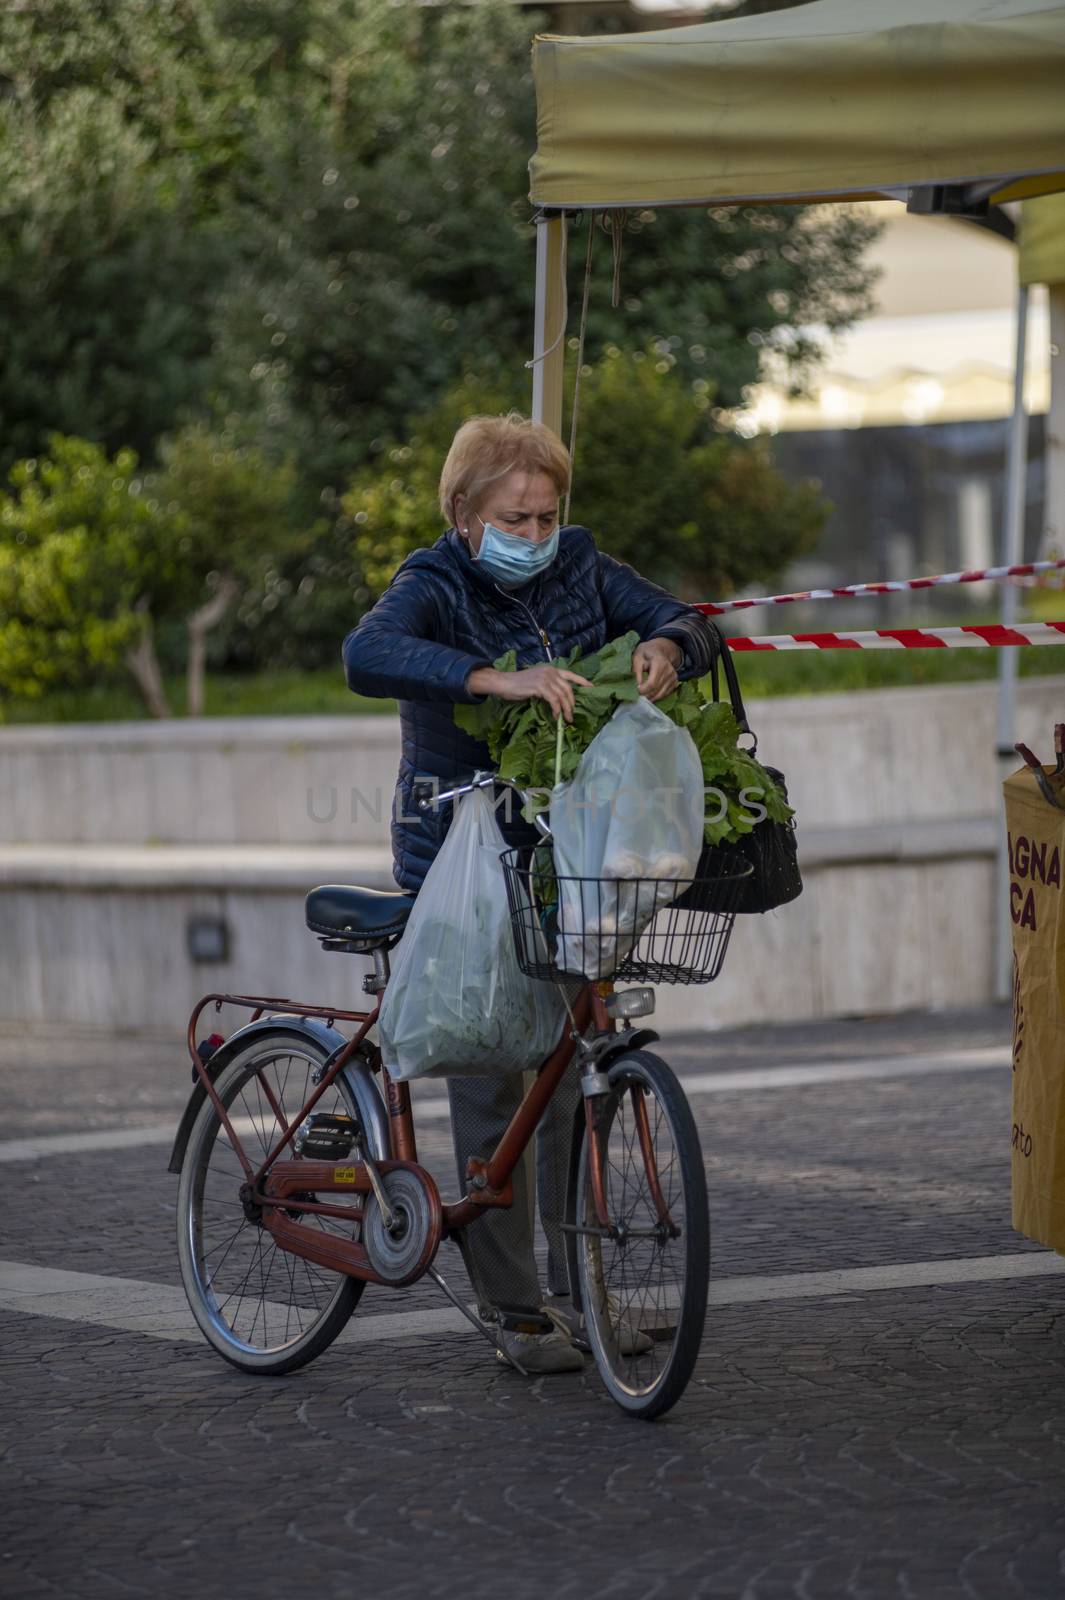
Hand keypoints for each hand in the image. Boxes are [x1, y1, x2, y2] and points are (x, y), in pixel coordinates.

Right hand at [466, 663, 592, 722]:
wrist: (504, 683)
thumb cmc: (518, 684)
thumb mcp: (537, 681)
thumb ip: (548, 685)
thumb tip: (558, 699)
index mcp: (551, 669)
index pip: (571, 674)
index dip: (582, 681)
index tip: (592, 687)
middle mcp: (550, 672)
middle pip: (568, 689)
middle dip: (572, 704)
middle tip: (571, 715)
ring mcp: (545, 679)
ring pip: (562, 696)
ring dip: (565, 710)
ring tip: (565, 719)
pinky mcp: (540, 687)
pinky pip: (554, 701)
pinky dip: (556, 710)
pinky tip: (555, 716)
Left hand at [633, 638, 680, 701]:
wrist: (659, 650)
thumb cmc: (646, 654)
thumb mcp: (637, 658)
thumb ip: (636, 672)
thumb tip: (636, 686)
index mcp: (660, 663)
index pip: (652, 683)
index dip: (643, 690)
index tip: (635, 691)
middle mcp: (669, 671)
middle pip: (656, 690)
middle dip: (645, 695)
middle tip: (636, 695)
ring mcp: (673, 677)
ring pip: (660, 695)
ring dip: (649, 698)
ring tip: (641, 696)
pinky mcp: (675, 682)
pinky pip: (664, 694)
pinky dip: (655, 696)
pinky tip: (649, 693)